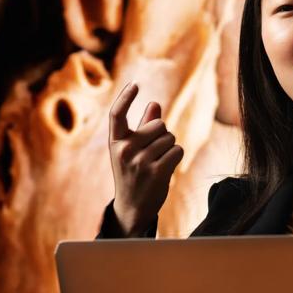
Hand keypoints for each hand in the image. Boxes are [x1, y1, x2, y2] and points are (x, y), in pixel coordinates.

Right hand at [109, 82, 183, 234]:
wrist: (132, 207)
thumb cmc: (132, 174)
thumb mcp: (131, 150)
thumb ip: (142, 127)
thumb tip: (154, 104)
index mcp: (115, 142)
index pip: (116, 114)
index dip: (125, 97)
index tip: (134, 84)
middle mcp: (124, 150)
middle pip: (159, 124)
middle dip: (163, 134)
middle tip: (154, 152)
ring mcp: (140, 162)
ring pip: (170, 138)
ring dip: (170, 147)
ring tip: (158, 162)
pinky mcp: (156, 172)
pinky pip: (177, 150)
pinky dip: (176, 157)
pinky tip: (166, 168)